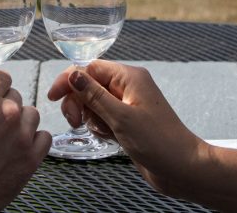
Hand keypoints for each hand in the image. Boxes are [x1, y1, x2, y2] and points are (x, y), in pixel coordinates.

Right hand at [0, 69, 51, 212]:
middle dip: (4, 105)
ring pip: (31, 113)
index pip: (2, 76)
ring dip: (20, 122)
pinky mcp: (32, 158)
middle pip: (15, 95)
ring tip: (2, 139)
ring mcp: (22, 136)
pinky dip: (33, 140)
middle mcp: (6, 114)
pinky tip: (16, 149)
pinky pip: (43, 136)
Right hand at [46, 60, 205, 197]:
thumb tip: (72, 73)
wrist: (182, 168)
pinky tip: (109, 137)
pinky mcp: (128, 122)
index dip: (70, 80)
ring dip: (90, 117)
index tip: (54, 97)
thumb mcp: (120, 117)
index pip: (90, 68)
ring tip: (102, 132)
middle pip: (89, 85)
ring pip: (94, 103)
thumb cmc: (158, 142)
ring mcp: (128, 105)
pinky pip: (103, 117)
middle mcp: (128, 87)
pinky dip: (99, 126)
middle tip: (76, 121)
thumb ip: (94, 94)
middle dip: (78, 102)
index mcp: (129, 77)